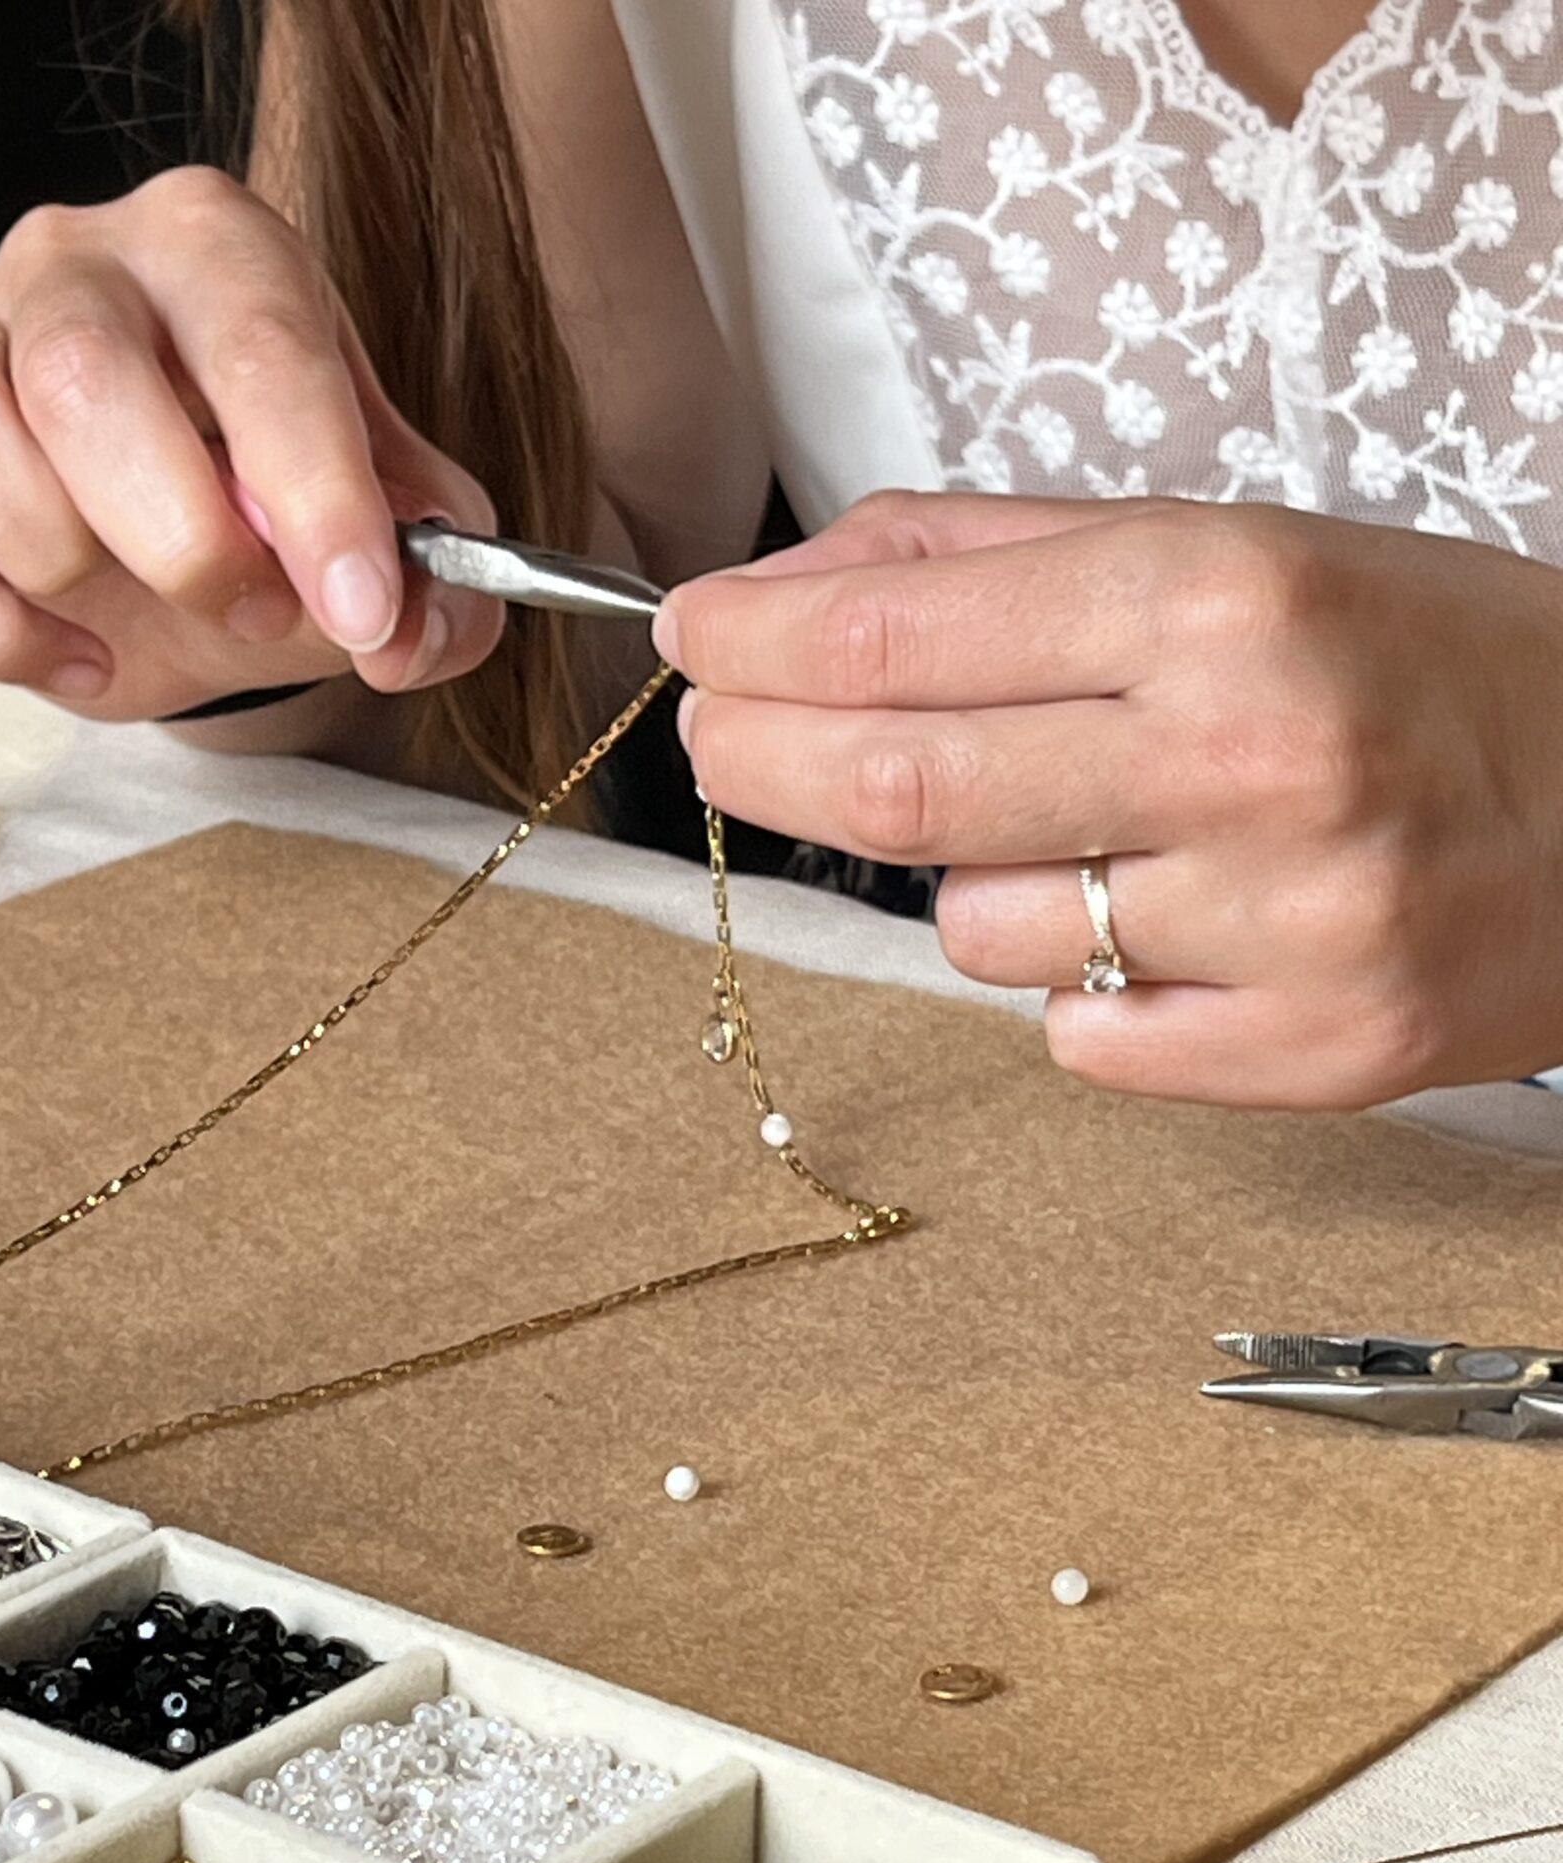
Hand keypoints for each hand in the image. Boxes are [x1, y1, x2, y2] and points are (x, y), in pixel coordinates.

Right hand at [0, 168, 503, 721]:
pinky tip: (73, 650)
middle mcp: (76, 260)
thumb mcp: (377, 532)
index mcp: (217, 246)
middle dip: (185, 539)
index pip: (264, 348)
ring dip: (72, 570)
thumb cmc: (264, 498)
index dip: (317, 490)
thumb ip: (432, 584)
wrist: (157, 525)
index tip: (362, 604)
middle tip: (256, 613)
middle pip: (89, 376)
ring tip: (142, 618)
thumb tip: (410, 633)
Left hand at [654, 491, 1562, 1108]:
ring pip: (978, 931)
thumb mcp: (1232, 549)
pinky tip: (1170, 929)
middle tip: (723, 740)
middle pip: (895, 791)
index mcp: (1221, 599)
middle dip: (761, 762)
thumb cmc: (1425, 663)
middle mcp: (1247, 759)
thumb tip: (798, 590)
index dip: (756, 648)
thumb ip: (1001, 558)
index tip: (693, 642)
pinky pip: (1075, 1040)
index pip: (899, 640)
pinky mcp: (1307, 1056)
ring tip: (1085, 835)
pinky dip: (1079, 987)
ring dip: (975, 882)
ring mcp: (1280, 926)